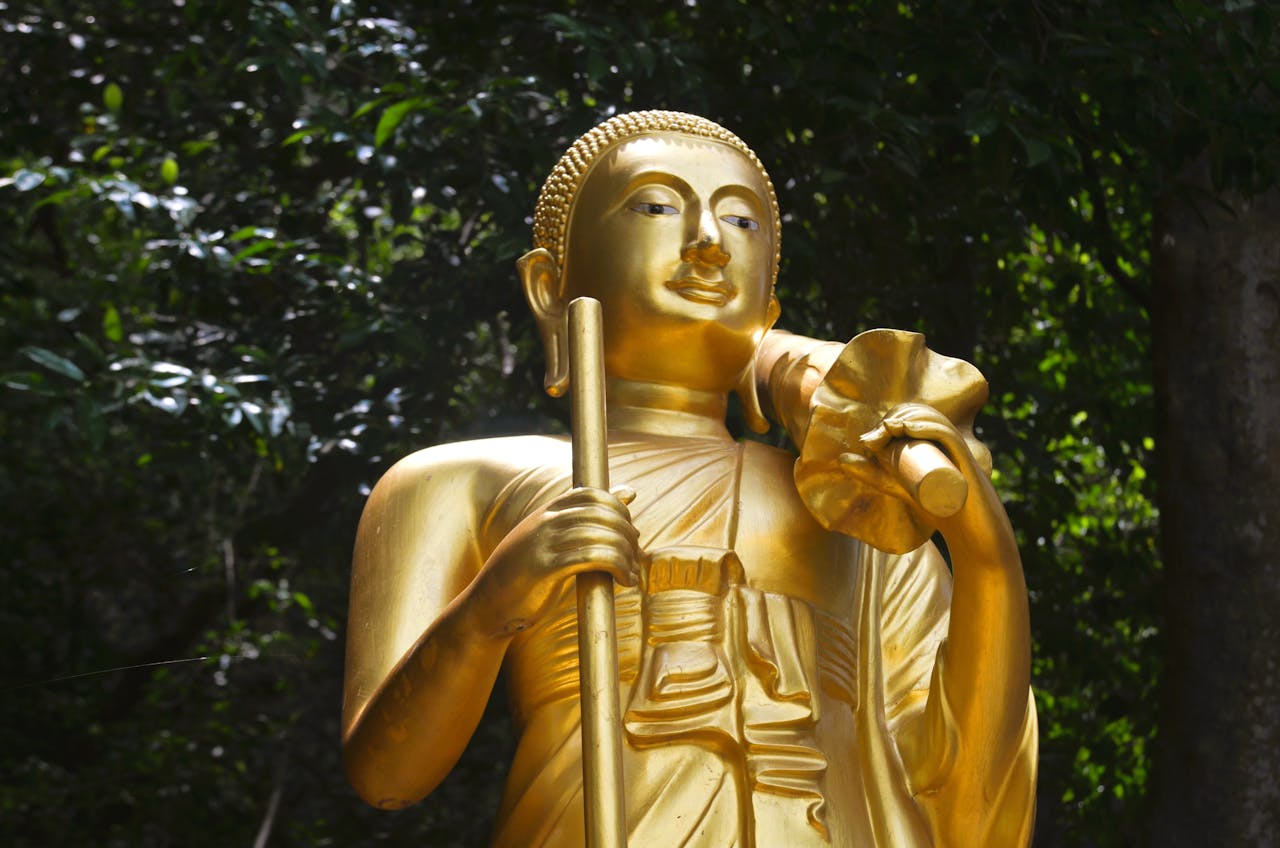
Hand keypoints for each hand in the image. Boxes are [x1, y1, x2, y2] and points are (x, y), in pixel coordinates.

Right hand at [469, 485, 641, 636]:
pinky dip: (617, 567)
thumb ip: (587, 518)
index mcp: (545, 512)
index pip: (591, 494)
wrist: (486, 606)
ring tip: (632, 572)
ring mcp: (543, 543)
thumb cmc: (523, 575)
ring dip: (626, 554)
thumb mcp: (552, 539)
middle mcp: (544, 522)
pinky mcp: (545, 568)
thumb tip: (630, 491)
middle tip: (636, 554)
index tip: (628, 531)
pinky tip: (624, 580)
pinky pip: (593, 558)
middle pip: (601, 514)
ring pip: (601, 536)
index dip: (617, 509)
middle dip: (626, 532)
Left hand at [837, 403, 980, 510]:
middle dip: (894, 419)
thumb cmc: (938, 509)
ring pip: (934, 421)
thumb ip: (874, 475)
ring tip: (886, 431)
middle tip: (874, 440)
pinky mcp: (967, 462)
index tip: (869, 440)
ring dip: (908, 418)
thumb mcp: (899, 487)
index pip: (914, 416)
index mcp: (937, 440)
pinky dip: (929, 428)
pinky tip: (909, 429)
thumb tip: (841, 459)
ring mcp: (959, 450)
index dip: (889, 420)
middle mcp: (950, 441)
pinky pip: (949, 436)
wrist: (971, 537)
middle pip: (923, 415)